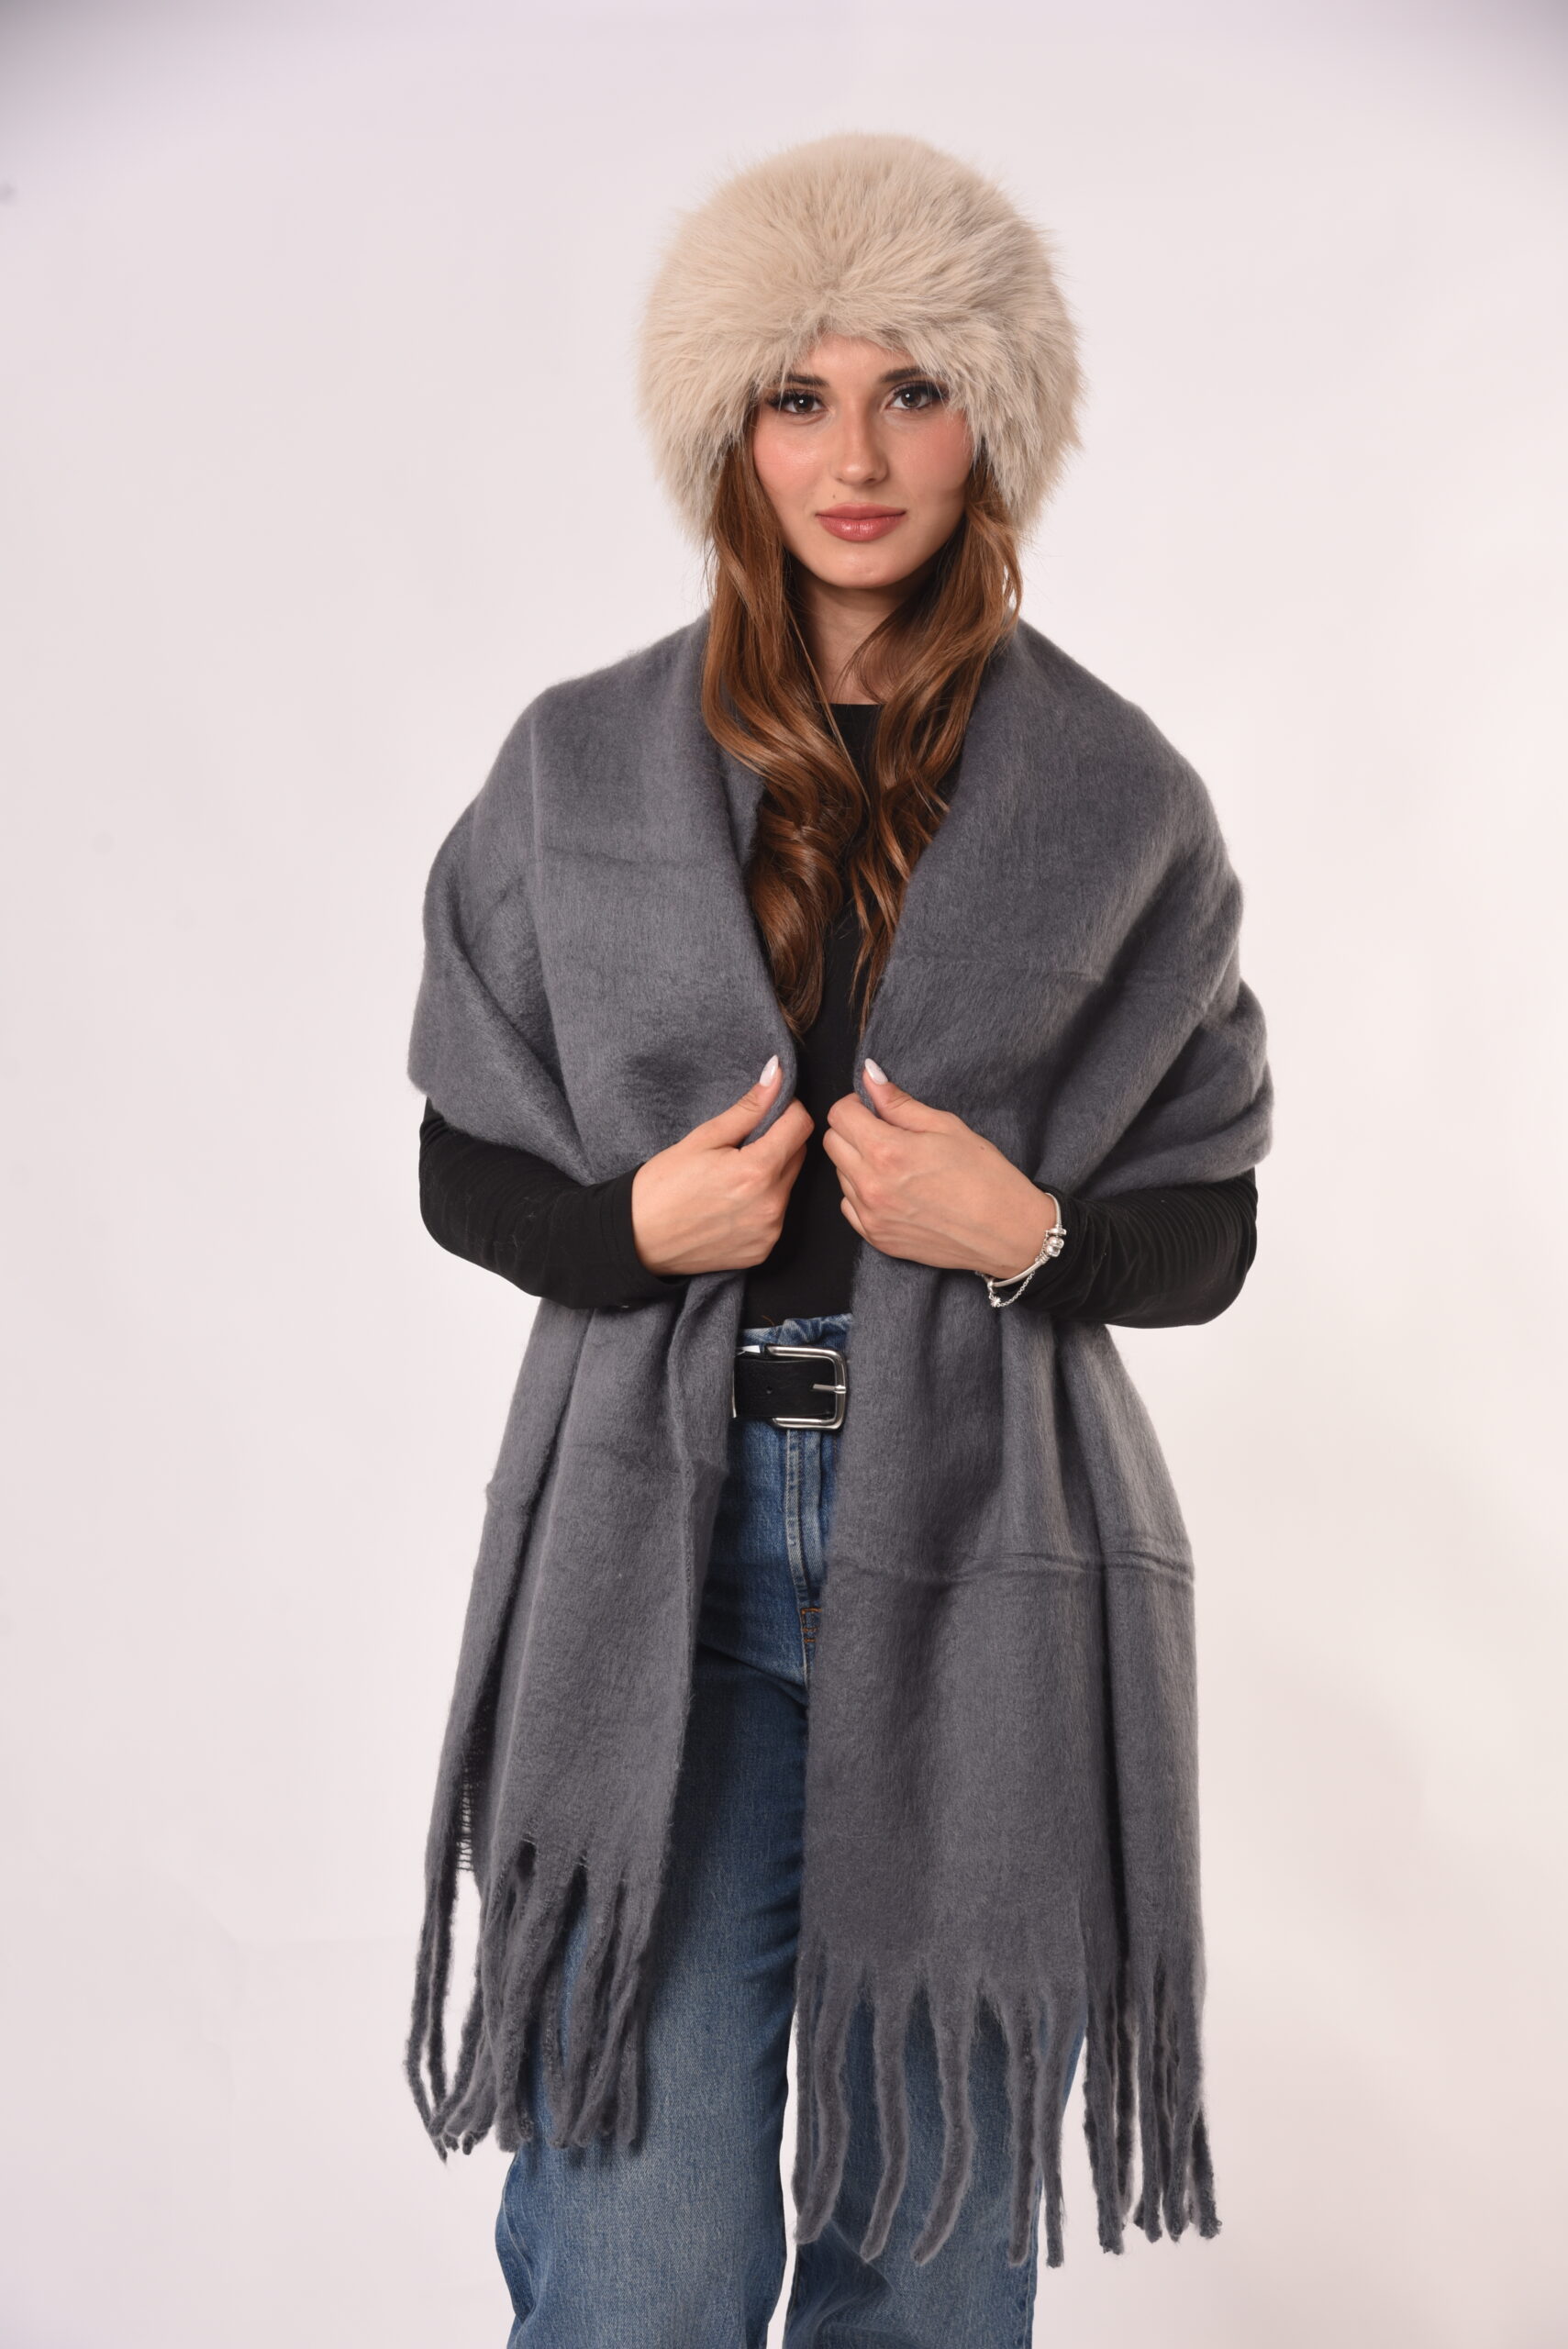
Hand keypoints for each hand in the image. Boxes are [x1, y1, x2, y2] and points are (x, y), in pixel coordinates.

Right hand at [630, 1057, 812, 1275]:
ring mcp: (769, 1232)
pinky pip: (776, 1216)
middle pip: (798, 1155)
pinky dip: (762, 1205)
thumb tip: (778, 1075)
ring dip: (771, 1175)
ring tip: (731, 1180)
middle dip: (778, 1142)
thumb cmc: (662, 1186)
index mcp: (757, 1171)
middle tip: (740, 1147)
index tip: (766, 1113)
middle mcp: (771, 1205)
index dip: (786, 1111)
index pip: (801, 1125)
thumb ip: (748, 1108)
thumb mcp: (703, 1138)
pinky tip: (730, 1205)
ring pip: (788, 1186)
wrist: (637, 1240)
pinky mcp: (763, 1250)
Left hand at [822, 1059, 1055, 1277]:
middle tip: (885, 1133)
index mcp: (886, 1151)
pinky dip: (863, 1194)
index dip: (856, 1104)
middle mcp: (870, 1185)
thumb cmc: (985, 1176)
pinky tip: (894, 1190)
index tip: (874, 1108)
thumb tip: (869, 1076)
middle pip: (832, 1143)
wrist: (1007, 1232)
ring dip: (858, 1162)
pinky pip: (849, 1206)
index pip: (840, 1115)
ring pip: (840, 1174)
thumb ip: (899, 1103)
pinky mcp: (877, 1238)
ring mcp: (871, 1216)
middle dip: (853, 1130)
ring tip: (897, 1165)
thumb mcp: (946, 1126)